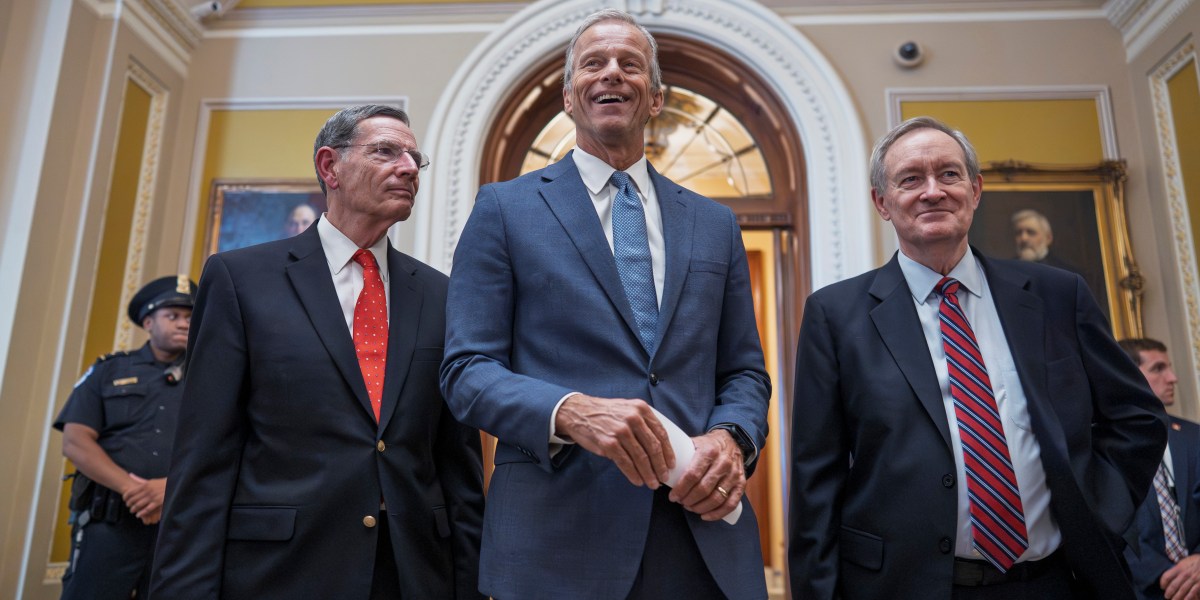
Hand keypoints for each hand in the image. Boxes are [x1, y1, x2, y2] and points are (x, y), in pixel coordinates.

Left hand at [122, 473, 166, 524]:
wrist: (175, 485)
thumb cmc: (162, 483)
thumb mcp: (151, 480)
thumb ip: (140, 479)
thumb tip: (130, 475)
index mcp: (145, 485)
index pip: (131, 492)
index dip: (125, 497)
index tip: (124, 500)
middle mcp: (148, 491)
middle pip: (133, 499)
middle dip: (129, 504)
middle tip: (128, 506)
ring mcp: (152, 497)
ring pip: (138, 505)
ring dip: (134, 509)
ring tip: (132, 511)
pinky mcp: (158, 502)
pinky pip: (147, 509)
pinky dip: (141, 513)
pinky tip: (139, 515)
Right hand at [555, 394, 673, 487]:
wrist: (578, 412)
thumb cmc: (606, 414)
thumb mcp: (627, 409)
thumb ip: (643, 423)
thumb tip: (658, 449)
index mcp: (641, 408)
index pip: (661, 433)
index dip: (668, 452)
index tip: (671, 464)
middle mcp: (633, 418)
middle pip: (653, 447)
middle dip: (660, 466)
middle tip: (663, 477)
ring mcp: (621, 431)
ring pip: (641, 457)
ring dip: (649, 474)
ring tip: (652, 483)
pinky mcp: (609, 443)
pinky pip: (626, 463)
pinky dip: (634, 474)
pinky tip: (638, 481)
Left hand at [668, 429, 743, 520]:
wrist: (732, 441)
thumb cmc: (708, 445)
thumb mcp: (694, 443)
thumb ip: (681, 455)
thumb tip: (661, 469)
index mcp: (709, 451)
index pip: (692, 475)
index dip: (681, 489)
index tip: (672, 496)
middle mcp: (724, 463)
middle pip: (703, 489)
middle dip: (689, 500)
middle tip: (680, 502)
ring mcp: (734, 474)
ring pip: (716, 498)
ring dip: (700, 507)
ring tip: (690, 507)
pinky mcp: (741, 484)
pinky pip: (730, 504)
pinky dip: (717, 514)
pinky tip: (705, 516)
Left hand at [1163, 555, 1199, 599]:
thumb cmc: (1194, 561)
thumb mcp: (1184, 562)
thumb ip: (1177, 568)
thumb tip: (1169, 576)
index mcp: (1179, 567)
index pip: (1167, 576)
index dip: (1163, 583)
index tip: (1162, 587)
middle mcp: (1185, 574)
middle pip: (1174, 585)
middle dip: (1169, 592)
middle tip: (1167, 596)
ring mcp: (1193, 579)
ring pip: (1182, 590)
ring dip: (1177, 597)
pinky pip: (1193, 592)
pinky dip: (1188, 597)